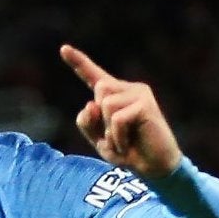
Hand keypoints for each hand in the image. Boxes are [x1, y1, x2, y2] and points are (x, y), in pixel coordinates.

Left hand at [60, 45, 182, 179]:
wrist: (155, 168)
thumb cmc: (129, 153)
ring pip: (106, 104)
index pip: (94, 76)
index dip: (78, 62)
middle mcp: (128, 89)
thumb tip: (90, 104)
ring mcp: (139, 94)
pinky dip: (118, 136)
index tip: (63, 48)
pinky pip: (117, 118)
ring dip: (110, 130)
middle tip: (116, 137)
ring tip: (124, 141)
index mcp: (115, 96)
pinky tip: (128, 144)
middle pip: (98, 89)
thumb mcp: (99, 140)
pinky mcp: (145, 104)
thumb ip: (88, 123)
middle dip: (100, 118)